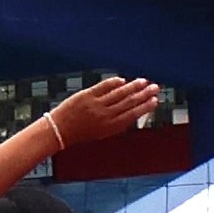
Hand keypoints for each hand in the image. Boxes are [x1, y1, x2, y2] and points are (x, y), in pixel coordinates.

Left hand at [43, 76, 162, 149]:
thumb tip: (133, 110)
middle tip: (155, 88)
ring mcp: (96, 105)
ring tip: (143, 81)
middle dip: (144, 94)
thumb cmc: (81, 132)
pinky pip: (104, 86)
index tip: (155, 100)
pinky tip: (123, 80)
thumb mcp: (101, 132)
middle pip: (129, 102)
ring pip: (119, 93)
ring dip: (133, 86)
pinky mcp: (86, 95)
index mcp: (110, 127)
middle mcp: (105, 116)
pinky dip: (115, 83)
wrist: (58, 131)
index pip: (133, 115)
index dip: (145, 107)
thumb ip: (116, 121)